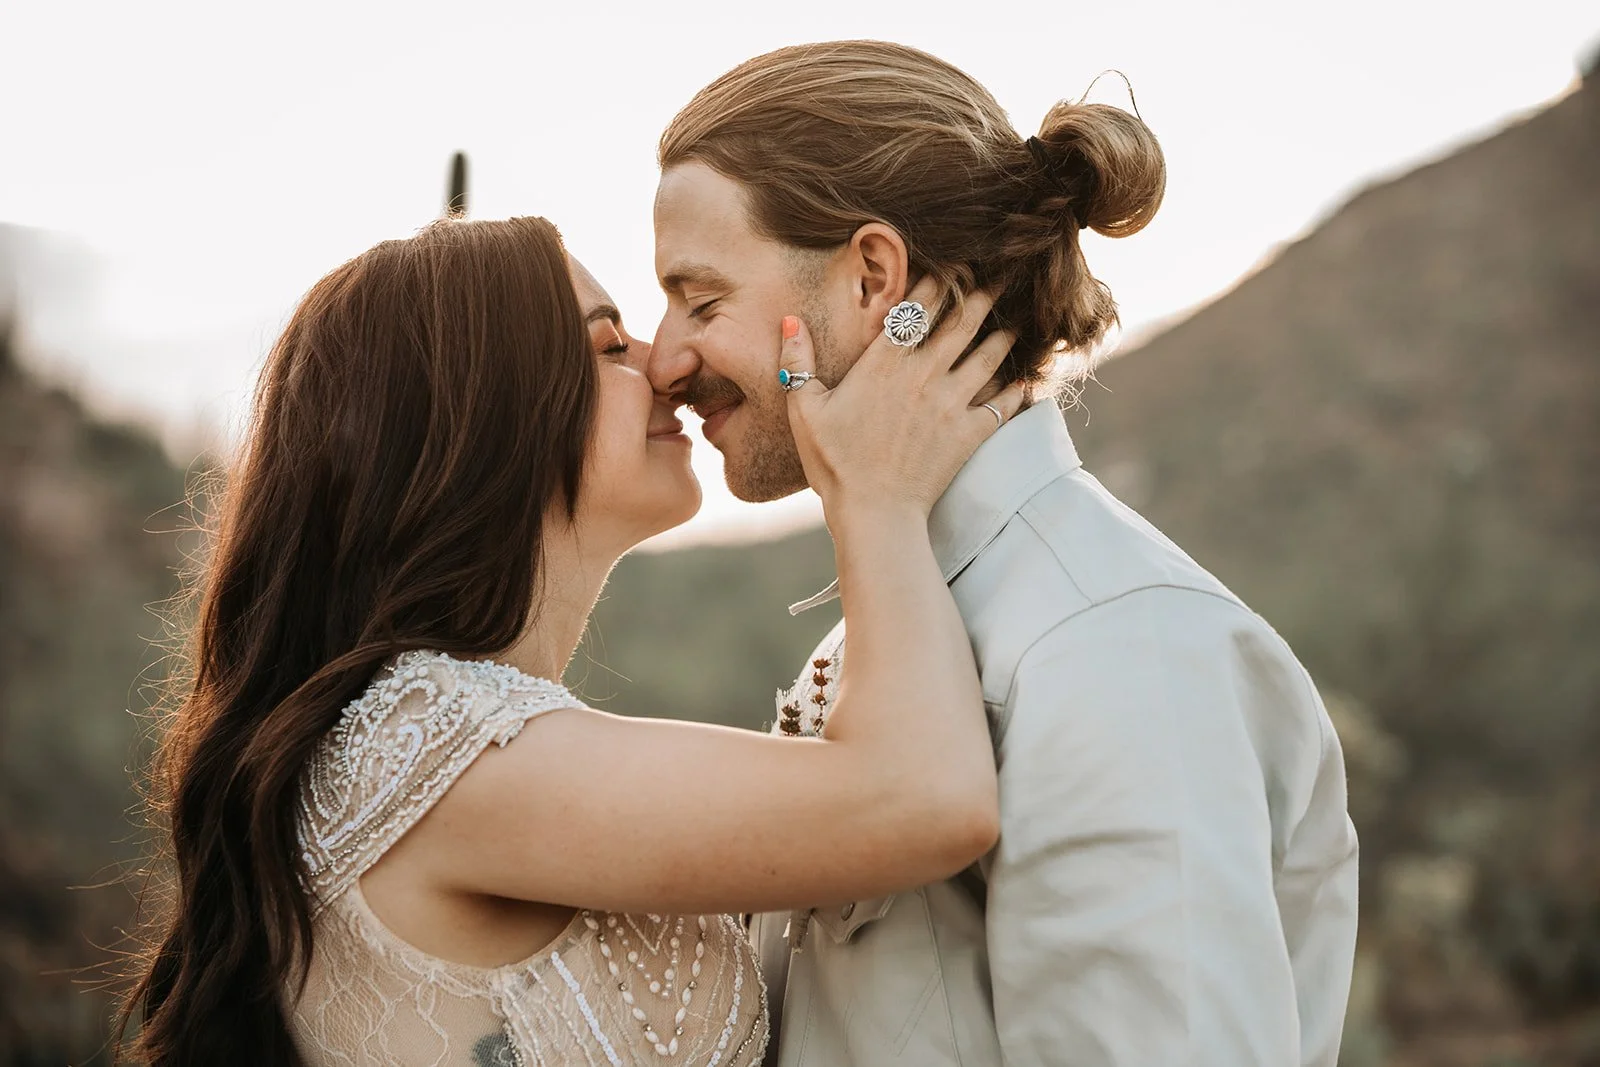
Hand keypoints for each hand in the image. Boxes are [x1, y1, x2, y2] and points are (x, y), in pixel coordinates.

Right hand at [781, 279, 1026, 521]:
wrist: (874, 512)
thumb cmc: (835, 463)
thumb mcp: (805, 410)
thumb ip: (798, 361)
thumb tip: (790, 319)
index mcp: (883, 364)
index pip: (917, 308)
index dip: (938, 283)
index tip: (952, 267)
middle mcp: (922, 375)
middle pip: (961, 323)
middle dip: (981, 297)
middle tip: (997, 280)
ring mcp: (950, 403)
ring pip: (987, 356)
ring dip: (1003, 336)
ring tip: (1015, 324)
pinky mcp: (969, 433)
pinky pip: (1002, 403)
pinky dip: (1017, 390)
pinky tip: (1026, 382)